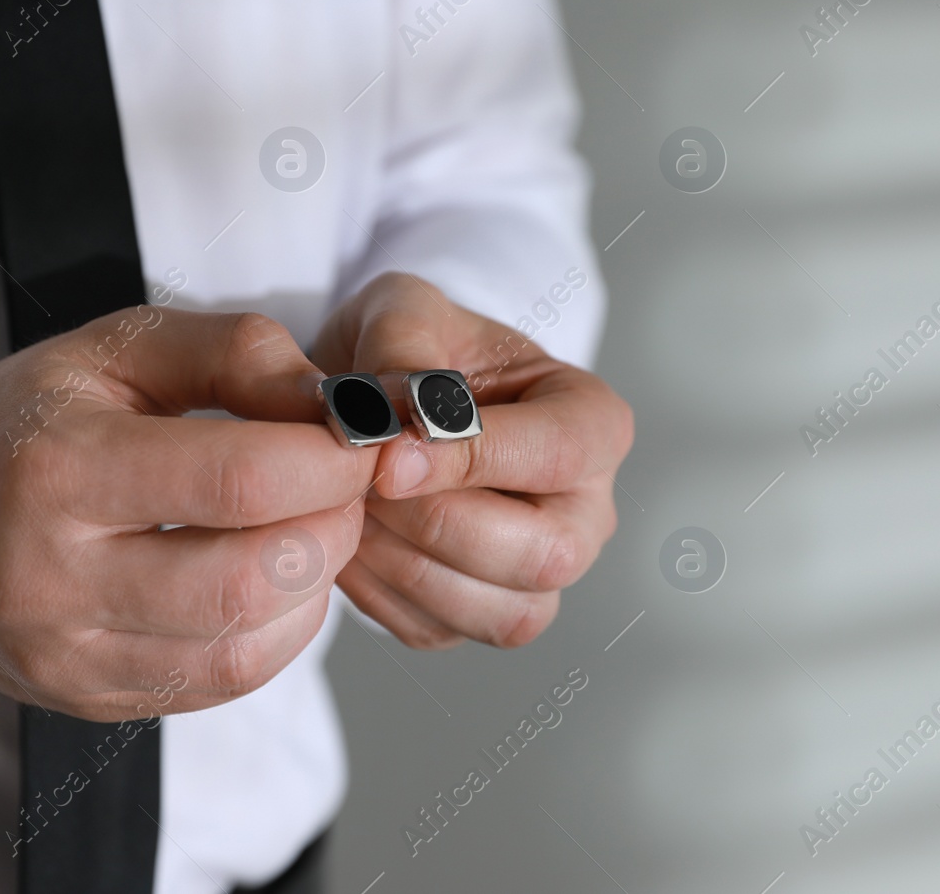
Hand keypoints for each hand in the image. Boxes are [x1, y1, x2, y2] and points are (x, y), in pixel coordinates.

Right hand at [0, 307, 374, 720]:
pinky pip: (223, 683)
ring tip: (308, 526)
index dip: (331, 460)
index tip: (364, 436)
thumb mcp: (118, 346)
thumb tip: (334, 403)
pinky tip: (271, 578)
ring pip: (244, 647)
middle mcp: (55, 577)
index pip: (238, 481)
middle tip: (342, 485)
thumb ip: (235, 352)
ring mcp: (70, 655)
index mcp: (58, 468)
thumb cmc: (30, 420)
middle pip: (250, 578)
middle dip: (332, 526)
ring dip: (314, 584)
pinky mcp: (91, 699)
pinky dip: (278, 629)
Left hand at [310, 273, 632, 648]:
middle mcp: (587, 509)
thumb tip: (393, 425)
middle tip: (361, 485)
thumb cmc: (409, 345)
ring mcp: (542, 574)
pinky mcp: (482, 613)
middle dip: (438, 522)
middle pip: (544, 551)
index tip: (386, 458)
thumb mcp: (403, 309)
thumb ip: (402, 346)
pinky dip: (380, 593)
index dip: (472, 460)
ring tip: (347, 505)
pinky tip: (347, 536)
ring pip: (498, 611)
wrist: (377, 398)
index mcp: (593, 422)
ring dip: (404, 563)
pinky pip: (439, 630)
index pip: (560, 452)